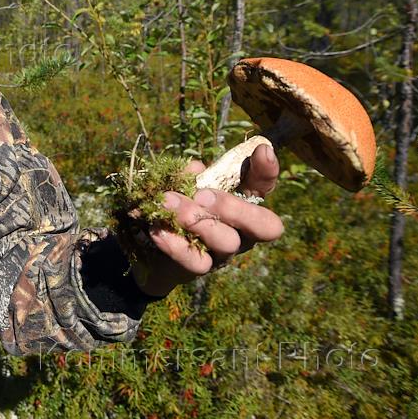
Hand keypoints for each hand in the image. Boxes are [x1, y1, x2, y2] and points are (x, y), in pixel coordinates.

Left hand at [134, 144, 284, 298]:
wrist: (150, 244)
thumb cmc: (176, 205)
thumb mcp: (183, 185)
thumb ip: (192, 176)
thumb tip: (195, 170)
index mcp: (242, 201)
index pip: (263, 186)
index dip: (267, 170)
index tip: (262, 150)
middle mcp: (243, 229)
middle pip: (264, 225)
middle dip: (235, 207)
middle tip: (202, 195)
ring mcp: (225, 252)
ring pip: (228, 242)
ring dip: (197, 220)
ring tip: (169, 203)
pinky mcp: (203, 268)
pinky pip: (197, 261)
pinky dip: (176, 244)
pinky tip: (159, 230)